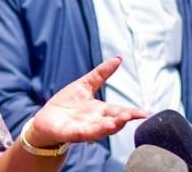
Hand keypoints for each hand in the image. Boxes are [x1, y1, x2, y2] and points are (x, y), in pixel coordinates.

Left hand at [26, 56, 146, 146]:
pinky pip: (82, 133)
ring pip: (101, 130)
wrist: (46, 121)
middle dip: (123, 119)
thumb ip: (101, 74)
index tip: (145, 113)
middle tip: (134, 116)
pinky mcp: (71, 133)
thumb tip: (118, 58)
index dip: (132, 113)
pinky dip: (89, 132)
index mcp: (101, 110)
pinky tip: (92, 129)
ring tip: (119, 122)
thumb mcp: (85, 85)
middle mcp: (96, 121)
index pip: (120, 111)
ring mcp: (85, 128)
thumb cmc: (67, 104)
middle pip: (114, 122)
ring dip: (110, 126)